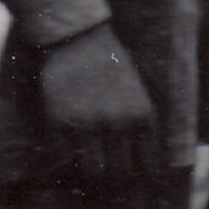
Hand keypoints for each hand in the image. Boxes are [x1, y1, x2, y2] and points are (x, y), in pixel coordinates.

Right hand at [39, 22, 158, 178]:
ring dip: (88, 166)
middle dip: (112, 169)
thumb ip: (139, 122)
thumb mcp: (138, 90)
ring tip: (83, 155)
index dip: (138, 169)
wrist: (77, 36)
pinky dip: (61, 159)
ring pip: (92, 171)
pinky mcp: (60, 123)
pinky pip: (62, 159)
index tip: (128, 166)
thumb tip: (140, 158)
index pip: (148, 164)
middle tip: (104, 161)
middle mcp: (118, 124)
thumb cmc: (109, 60)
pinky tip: (62, 147)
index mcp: (142, 116)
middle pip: (119, 172)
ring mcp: (88, 125)